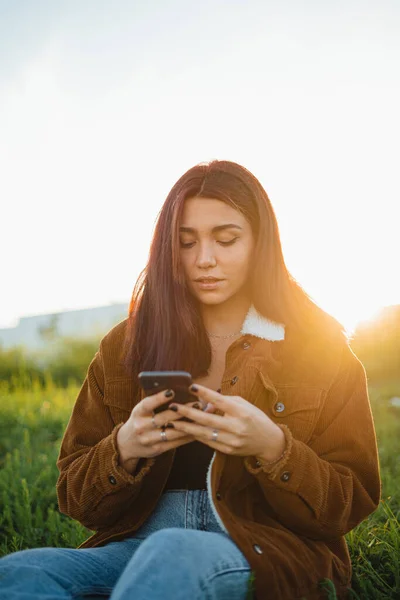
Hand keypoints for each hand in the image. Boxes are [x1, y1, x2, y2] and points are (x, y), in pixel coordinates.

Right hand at [116, 389, 197, 466]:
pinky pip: (175, 442)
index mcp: (138, 412)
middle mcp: (141, 426)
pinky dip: (188, 435)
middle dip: (182, 411)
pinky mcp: (157, 449)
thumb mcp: (142, 410)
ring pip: (172, 432)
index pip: (148, 404)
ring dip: (189, 425)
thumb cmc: (141, 420)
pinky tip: (198, 429)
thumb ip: (156, 402)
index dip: (159, 398)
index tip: (172, 391)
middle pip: (163, 418)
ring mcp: (149, 439)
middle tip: (198, 404)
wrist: (127, 444)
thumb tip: (177, 391)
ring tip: (202, 417)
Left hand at [170, 384, 285, 460]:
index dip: (205, 394)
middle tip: (173, 407)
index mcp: (241, 412)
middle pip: (208, 420)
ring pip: (204, 434)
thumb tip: (205, 405)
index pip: (220, 401)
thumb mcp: (244, 405)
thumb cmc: (255, 418)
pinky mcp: (228, 451)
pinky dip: (196, 436)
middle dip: (188, 413)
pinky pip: (208, 443)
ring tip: (172, 422)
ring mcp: (232, 441)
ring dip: (186, 428)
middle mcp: (236, 427)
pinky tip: (185, 431)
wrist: (268, 442)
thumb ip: (224, 402)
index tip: (191, 387)